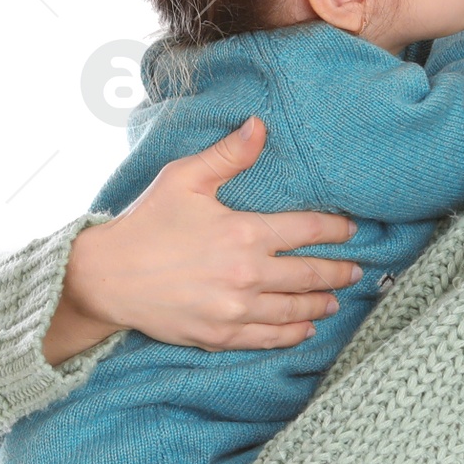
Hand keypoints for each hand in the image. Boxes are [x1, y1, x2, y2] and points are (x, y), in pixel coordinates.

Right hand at [43, 116, 362, 360]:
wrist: (107, 277)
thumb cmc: (146, 223)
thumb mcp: (184, 179)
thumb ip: (228, 155)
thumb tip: (260, 125)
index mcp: (244, 232)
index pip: (308, 230)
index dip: (336, 230)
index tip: (352, 230)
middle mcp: (248, 274)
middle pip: (310, 274)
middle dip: (338, 271)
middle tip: (357, 270)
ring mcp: (236, 310)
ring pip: (295, 310)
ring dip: (321, 304)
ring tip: (336, 300)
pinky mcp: (221, 336)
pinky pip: (269, 338)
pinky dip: (293, 334)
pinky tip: (305, 330)